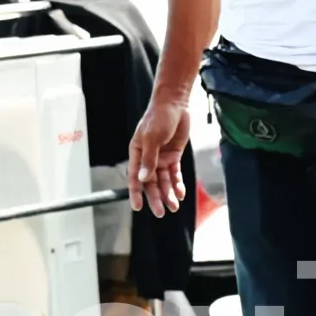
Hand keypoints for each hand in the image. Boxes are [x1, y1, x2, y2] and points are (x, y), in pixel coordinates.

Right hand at [129, 98, 191, 218]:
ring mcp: (161, 157)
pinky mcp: (173, 155)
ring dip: (168, 193)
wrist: (175, 103)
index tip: (137, 208)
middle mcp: (148, 158)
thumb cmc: (159, 117)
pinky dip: (177, 183)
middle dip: (155, 198)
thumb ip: (148, 159)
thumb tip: (143, 178)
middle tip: (161, 212)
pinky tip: (181, 193)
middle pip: (150, 182)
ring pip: (164, 180)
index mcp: (137, 153)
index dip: (136, 193)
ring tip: (174, 206)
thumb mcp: (152, 137)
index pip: (135, 177)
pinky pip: (174, 173)